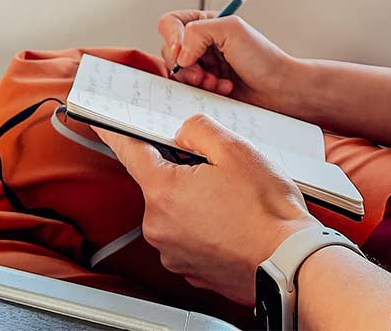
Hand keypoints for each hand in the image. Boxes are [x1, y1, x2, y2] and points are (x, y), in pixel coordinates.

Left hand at [94, 114, 318, 304]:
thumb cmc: (266, 210)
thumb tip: (184, 130)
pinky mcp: (189, 268)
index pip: (131, 152)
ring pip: (177, 208)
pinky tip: (235, 218)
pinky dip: (207, 223)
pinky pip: (189, 233)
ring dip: (198, 197)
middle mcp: (159, 225)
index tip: (104, 123)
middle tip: (220, 167)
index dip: (117, 133)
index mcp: (163, 191)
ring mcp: (172, 251)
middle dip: (185, 168)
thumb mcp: (236, 150)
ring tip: (235, 198)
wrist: (287, 261)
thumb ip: (200, 129)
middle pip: (161, 181)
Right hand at [158, 10, 294, 110]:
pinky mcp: (204, 87)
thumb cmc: (263, 58)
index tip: (183, 52)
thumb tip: (180, 53)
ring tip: (217, 82)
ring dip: (196, 80)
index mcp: (207, 23)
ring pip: (176, 73)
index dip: (172, 38)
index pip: (171, 23)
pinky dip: (203, 91)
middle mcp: (202, 43)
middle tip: (204, 74)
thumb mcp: (233, 30)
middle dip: (186, 66)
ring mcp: (202, 66)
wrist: (279, 88)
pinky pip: (187, 91)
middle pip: (170, 52)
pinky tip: (223, 89)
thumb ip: (199, 32)